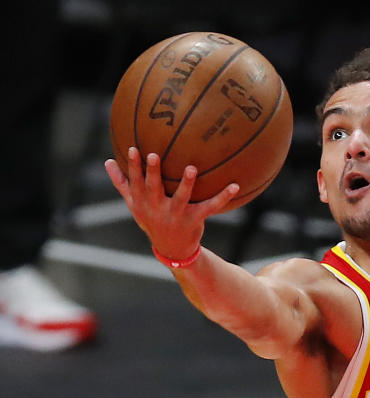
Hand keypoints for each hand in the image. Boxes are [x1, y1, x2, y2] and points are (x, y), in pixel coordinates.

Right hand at [104, 148, 238, 260]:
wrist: (171, 248)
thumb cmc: (152, 219)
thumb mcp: (134, 204)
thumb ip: (122, 184)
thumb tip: (107, 162)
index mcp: (142, 202)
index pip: (135, 182)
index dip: (134, 166)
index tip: (132, 149)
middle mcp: (157, 208)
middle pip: (154, 188)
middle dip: (153, 172)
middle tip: (155, 155)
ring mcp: (176, 214)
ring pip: (182, 197)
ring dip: (187, 183)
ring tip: (191, 168)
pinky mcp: (194, 219)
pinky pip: (211, 206)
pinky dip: (223, 197)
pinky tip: (235, 186)